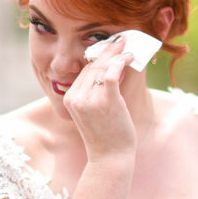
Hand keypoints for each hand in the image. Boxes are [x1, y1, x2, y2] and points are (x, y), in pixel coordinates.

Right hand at [63, 35, 136, 160]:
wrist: (110, 157)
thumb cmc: (105, 135)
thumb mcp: (93, 112)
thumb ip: (95, 92)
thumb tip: (110, 68)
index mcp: (70, 99)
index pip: (84, 71)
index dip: (99, 58)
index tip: (110, 48)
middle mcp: (77, 98)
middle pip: (92, 67)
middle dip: (108, 51)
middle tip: (120, 40)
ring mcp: (90, 100)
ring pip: (102, 68)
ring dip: (116, 55)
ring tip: (127, 48)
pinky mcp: (106, 101)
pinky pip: (111, 75)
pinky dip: (119, 63)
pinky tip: (127, 58)